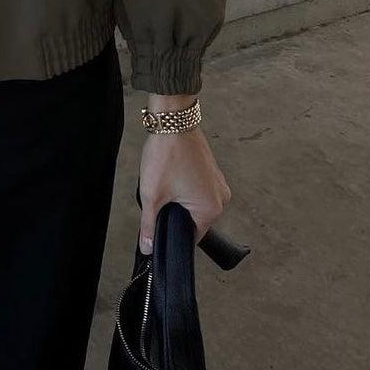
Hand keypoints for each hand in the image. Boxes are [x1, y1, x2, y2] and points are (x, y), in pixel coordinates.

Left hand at [138, 126, 230, 253]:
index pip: (191, 237)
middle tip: (159, 198)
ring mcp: (218, 183)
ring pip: (194, 204)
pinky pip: (198, 190)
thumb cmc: (166, 154)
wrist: (173, 120)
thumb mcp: (152, 195)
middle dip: (174, 214)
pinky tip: (171, 176)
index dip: (172, 234)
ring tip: (165, 184)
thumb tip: (147, 249)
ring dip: (178, 200)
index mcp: (211, 209)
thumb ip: (149, 226)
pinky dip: (184, 188)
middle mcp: (221, 198)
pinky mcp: (212, 171)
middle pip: (193, 220)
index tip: (158, 227)